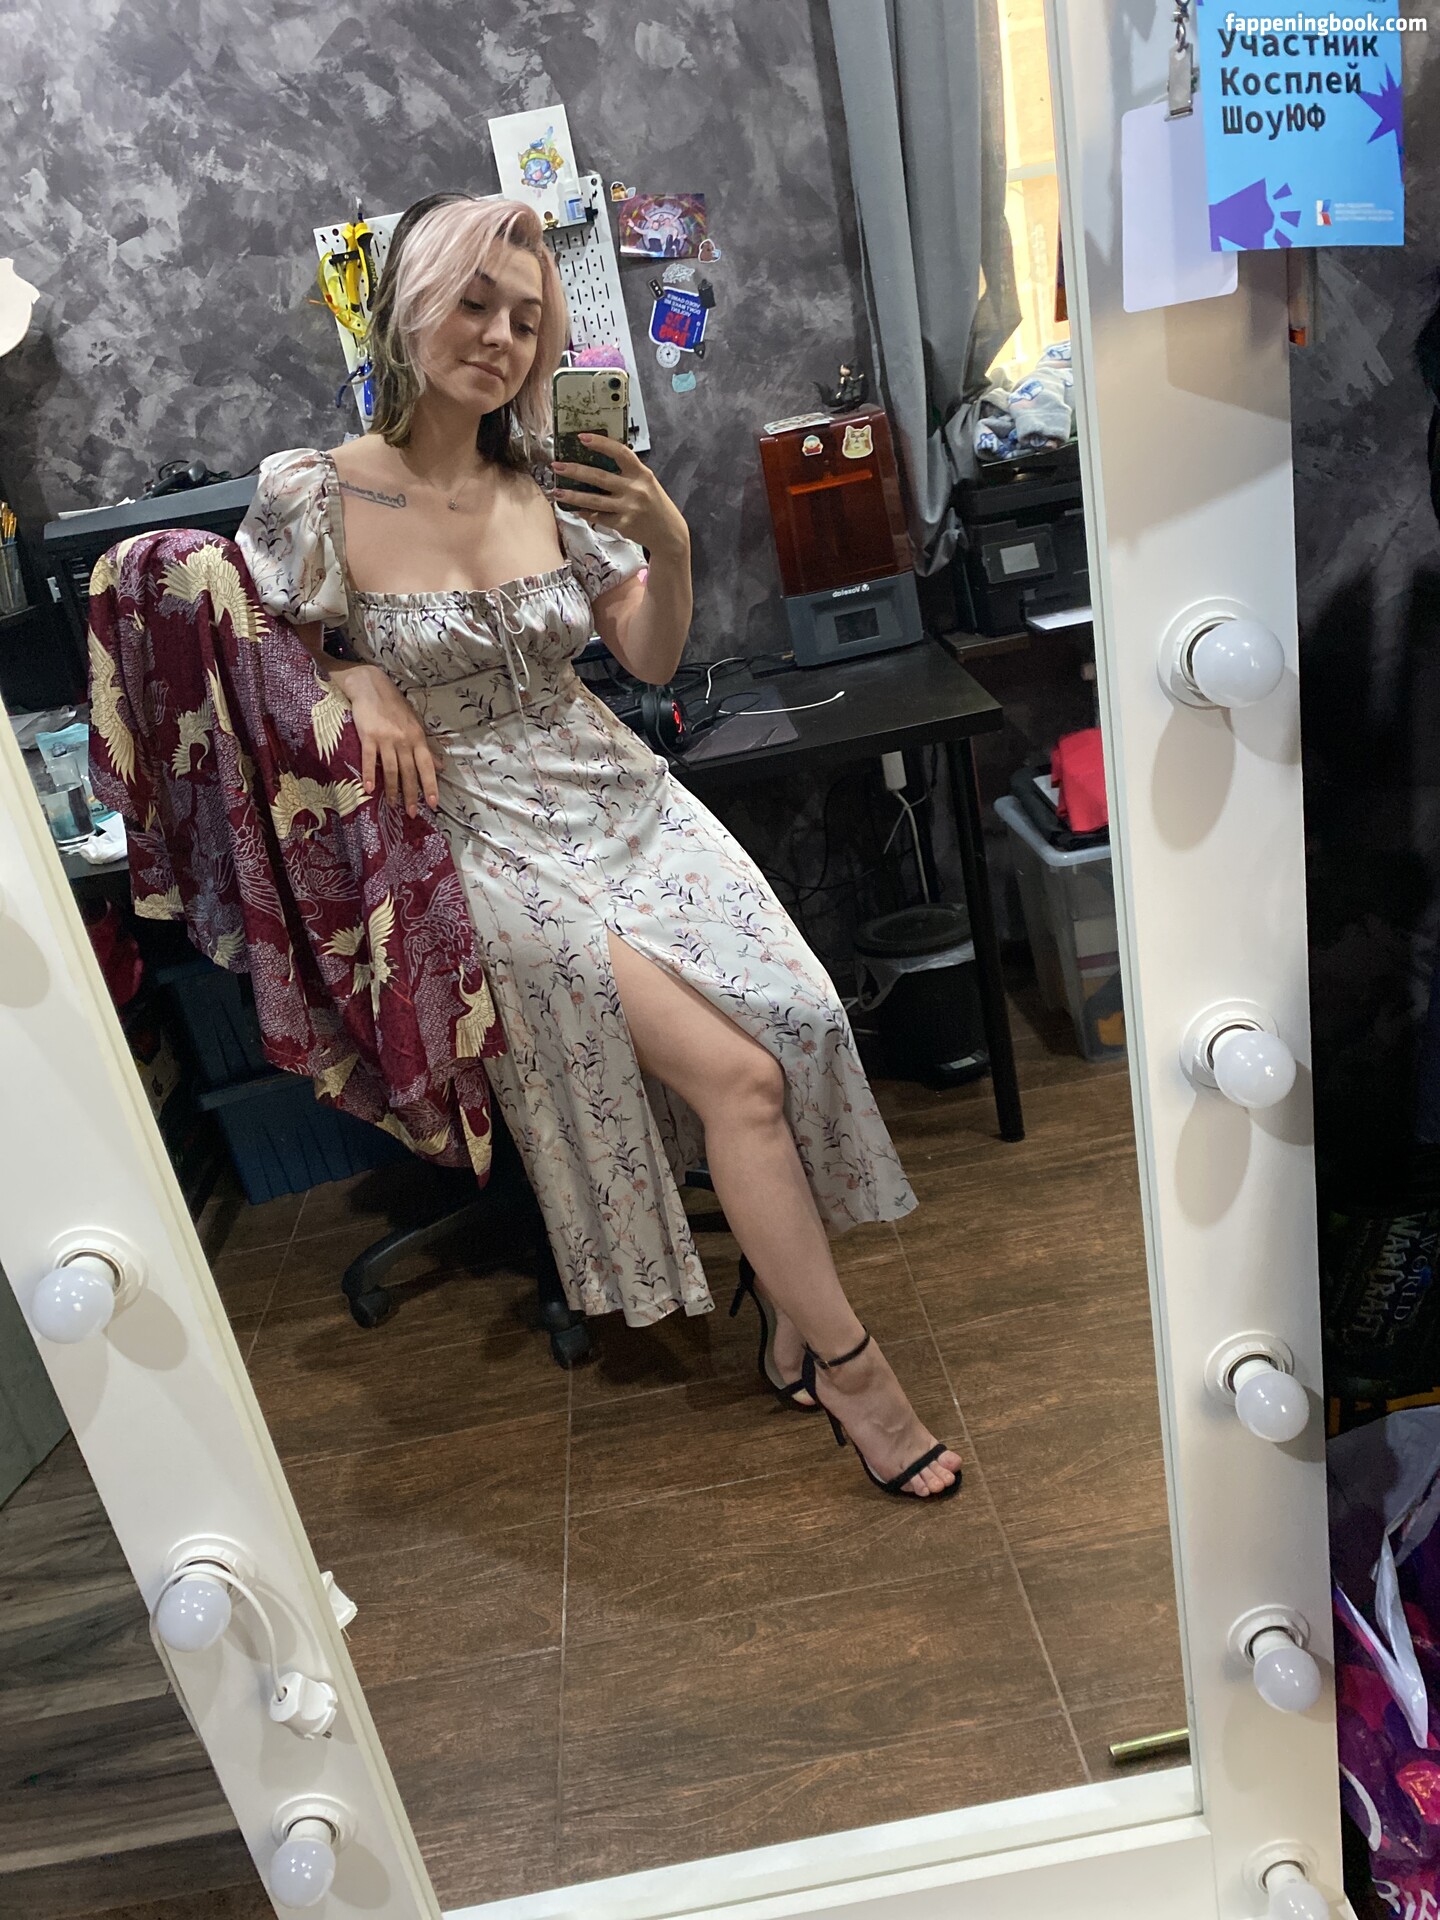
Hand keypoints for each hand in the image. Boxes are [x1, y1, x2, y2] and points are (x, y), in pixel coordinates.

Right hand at [328, 661, 441, 817]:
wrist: (371, 686)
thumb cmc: (394, 707)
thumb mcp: (415, 725)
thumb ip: (426, 748)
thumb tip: (441, 767)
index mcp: (417, 738)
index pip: (427, 766)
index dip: (431, 785)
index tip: (434, 804)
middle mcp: (404, 740)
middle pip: (409, 772)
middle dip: (412, 794)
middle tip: (413, 813)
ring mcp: (386, 739)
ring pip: (391, 769)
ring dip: (393, 790)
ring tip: (394, 806)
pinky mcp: (368, 736)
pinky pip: (369, 759)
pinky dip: (369, 775)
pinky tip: (370, 789)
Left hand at [551, 435, 689, 555]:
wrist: (669, 533)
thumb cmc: (655, 504)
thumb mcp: (646, 483)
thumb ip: (628, 473)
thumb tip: (598, 460)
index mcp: (642, 474)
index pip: (620, 452)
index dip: (601, 443)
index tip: (581, 438)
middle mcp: (635, 489)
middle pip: (600, 477)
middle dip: (575, 470)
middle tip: (557, 466)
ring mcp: (629, 508)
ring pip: (594, 500)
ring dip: (573, 496)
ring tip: (557, 492)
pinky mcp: (624, 525)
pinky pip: (599, 517)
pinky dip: (585, 513)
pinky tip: (574, 509)